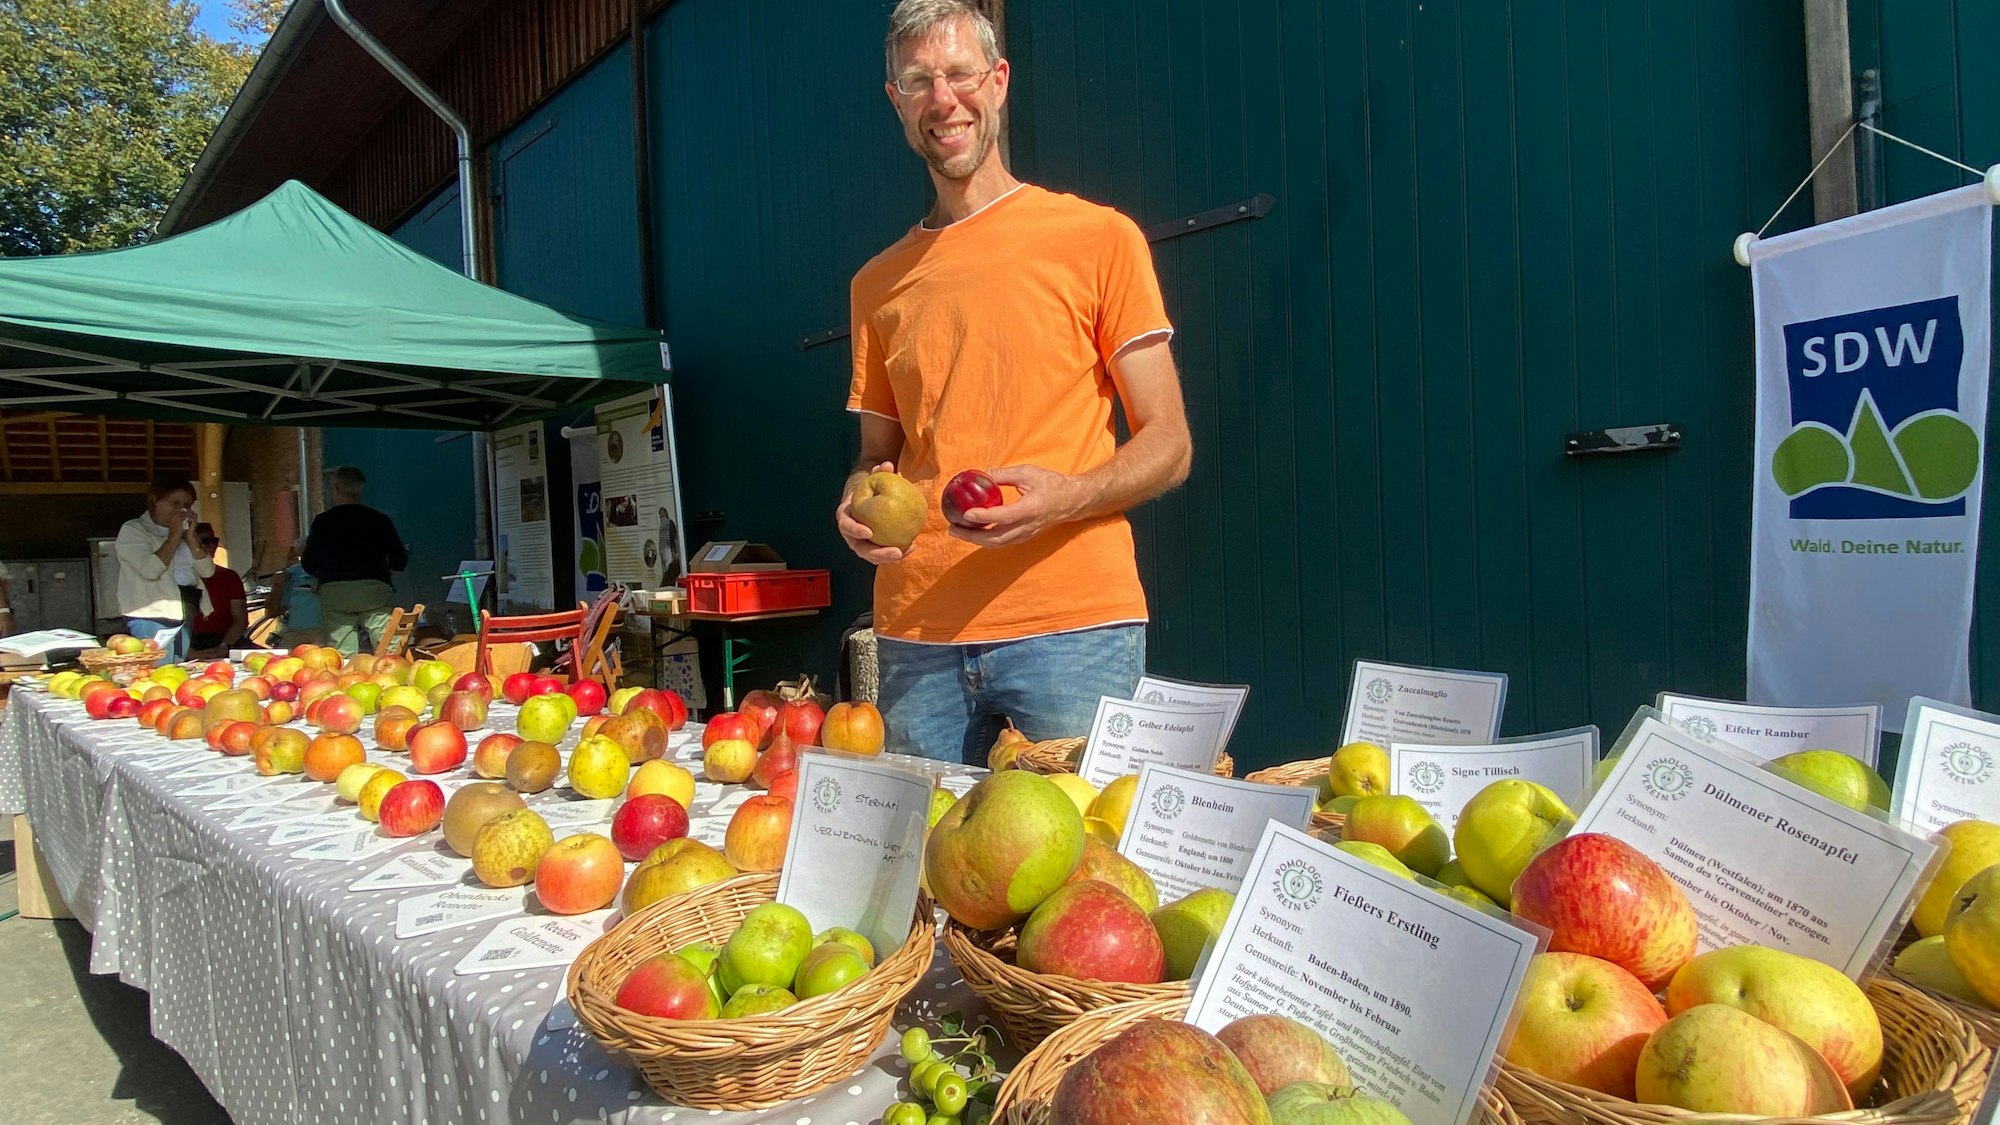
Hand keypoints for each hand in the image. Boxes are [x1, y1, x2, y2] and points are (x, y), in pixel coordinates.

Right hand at [835, 461, 908, 564]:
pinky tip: (912, 545)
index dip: (855, 530)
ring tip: (905, 551)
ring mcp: (862, 543)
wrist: (866, 500)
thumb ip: (878, 472)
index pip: (846, 527)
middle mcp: (851, 535)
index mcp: (845, 518)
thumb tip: (888, 464)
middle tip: (895, 552)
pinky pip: (884, 552)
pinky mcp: (874, 547)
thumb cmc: (868, 488)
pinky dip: (897, 551)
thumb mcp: (871, 479)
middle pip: (861, 549)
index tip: (869, 532)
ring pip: (873, 556)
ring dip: (888, 557)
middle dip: (878, 553)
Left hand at [949, 464, 1084, 547]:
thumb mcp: (1028, 472)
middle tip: (953, 529)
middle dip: (972, 536)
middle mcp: (1028, 526)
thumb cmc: (1051, 484)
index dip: (984, 517)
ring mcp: (1026, 534)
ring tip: (958, 531)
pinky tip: (974, 531)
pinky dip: (985, 539)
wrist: (1072, 501)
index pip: (1004, 517)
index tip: (966, 513)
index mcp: (1030, 509)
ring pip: (997, 543)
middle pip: (996, 538)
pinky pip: (1002, 541)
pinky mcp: (1024, 537)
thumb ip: (1003, 474)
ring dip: (976, 540)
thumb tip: (981, 474)